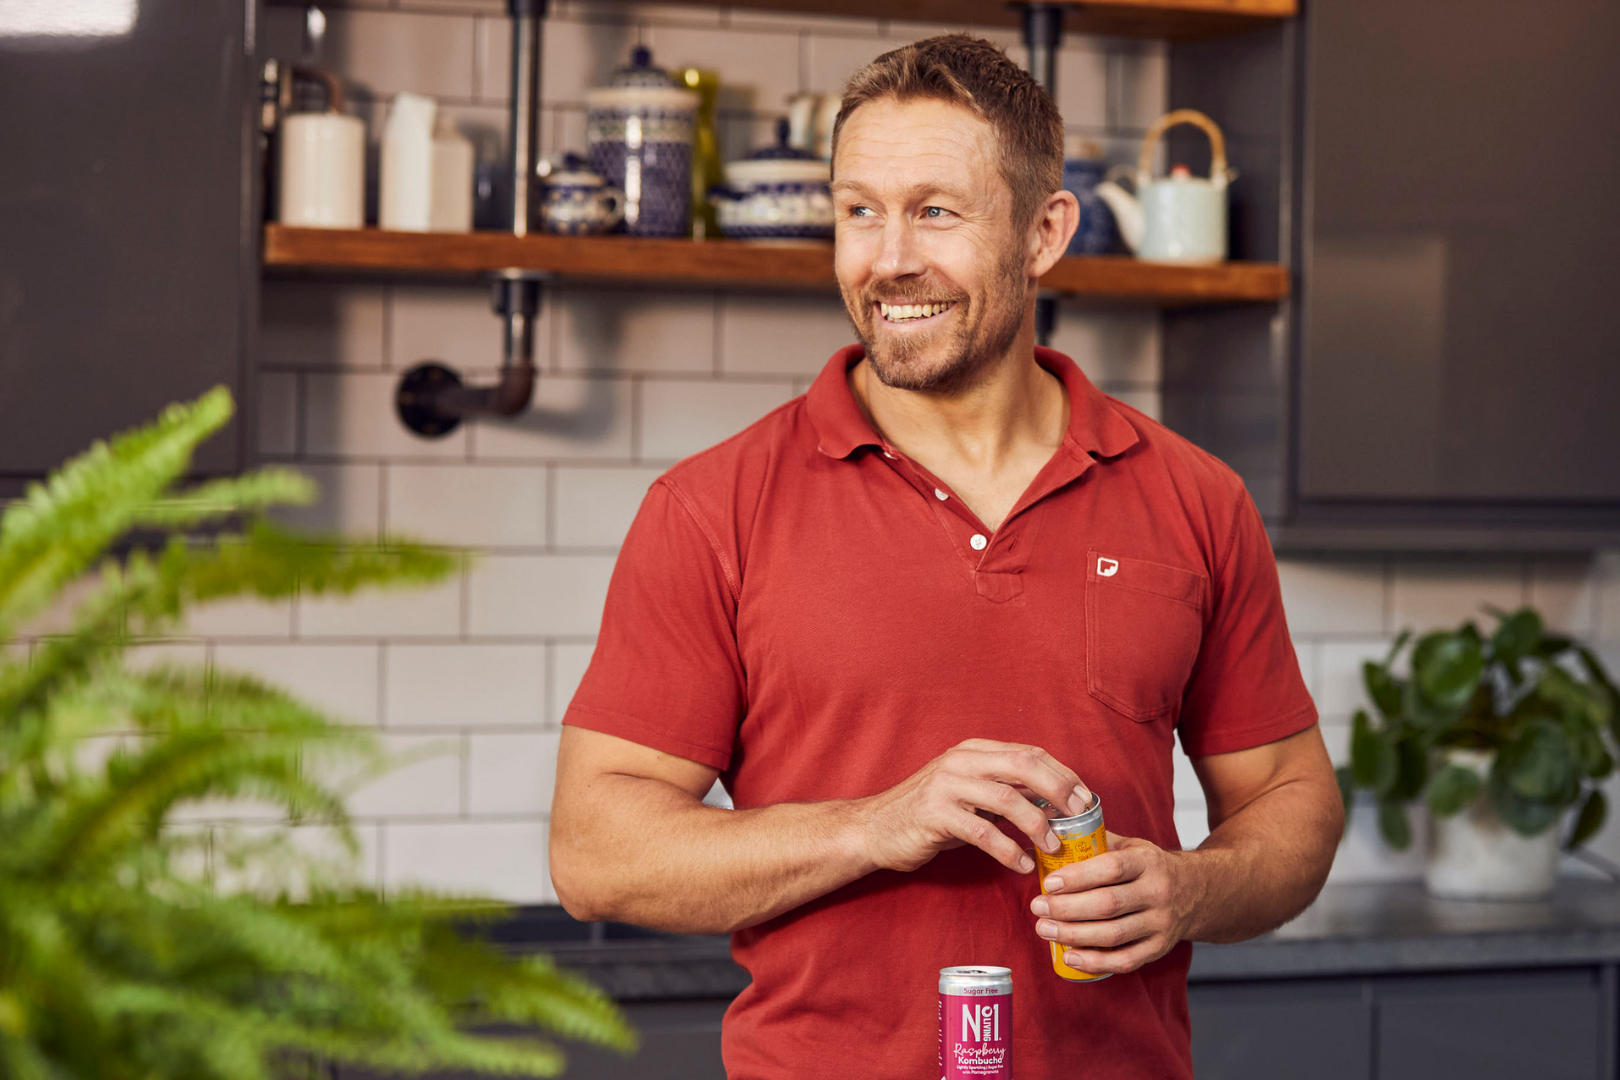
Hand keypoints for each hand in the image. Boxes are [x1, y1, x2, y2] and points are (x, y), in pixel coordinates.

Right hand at [856, 739, 1091, 874]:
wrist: (875, 828)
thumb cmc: (929, 815)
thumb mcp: (970, 794)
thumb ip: (1006, 792)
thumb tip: (1054, 803)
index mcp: (975, 750)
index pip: (1030, 753)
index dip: (1063, 774)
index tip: (1086, 799)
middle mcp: (962, 760)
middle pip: (1024, 766)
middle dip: (1059, 791)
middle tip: (1079, 818)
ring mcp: (946, 785)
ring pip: (1006, 797)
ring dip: (1036, 824)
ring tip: (1053, 847)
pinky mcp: (934, 814)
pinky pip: (981, 831)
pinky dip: (1007, 850)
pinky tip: (1021, 864)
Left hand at [1028, 834, 1204, 974]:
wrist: (1195, 891)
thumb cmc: (1149, 867)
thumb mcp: (1130, 846)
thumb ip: (1095, 841)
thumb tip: (1046, 835)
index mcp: (1147, 861)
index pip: (1111, 868)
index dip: (1078, 877)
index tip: (1048, 883)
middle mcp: (1157, 892)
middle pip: (1108, 904)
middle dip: (1067, 908)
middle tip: (1038, 908)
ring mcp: (1161, 923)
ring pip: (1114, 934)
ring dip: (1074, 935)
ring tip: (1045, 930)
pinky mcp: (1160, 948)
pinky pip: (1126, 960)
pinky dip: (1095, 962)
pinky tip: (1070, 956)